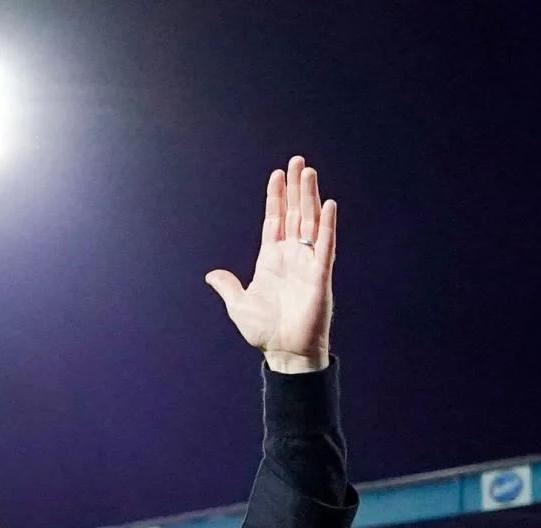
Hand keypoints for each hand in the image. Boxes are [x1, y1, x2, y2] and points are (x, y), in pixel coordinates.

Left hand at [205, 155, 336, 372]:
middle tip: (297, 161)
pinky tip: (328, 205)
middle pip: (295, 214)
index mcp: (271, 260)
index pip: (275, 220)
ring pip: (310, 222)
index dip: (276, 198)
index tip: (277, 174)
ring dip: (310, 197)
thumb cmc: (264, 332)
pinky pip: (325, 245)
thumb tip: (212, 275)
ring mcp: (307, 263)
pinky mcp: (320, 275)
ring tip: (309, 172)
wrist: (284, 353)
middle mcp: (291, 256)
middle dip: (295, 188)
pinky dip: (327, 226)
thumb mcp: (239, 306)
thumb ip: (228, 286)